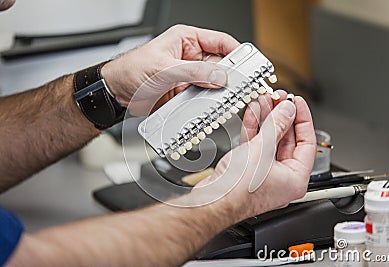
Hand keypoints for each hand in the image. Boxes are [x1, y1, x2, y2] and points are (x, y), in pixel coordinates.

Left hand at [101, 25, 239, 115]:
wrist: (116, 93)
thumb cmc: (130, 70)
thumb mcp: (163, 69)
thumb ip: (193, 72)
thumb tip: (219, 77)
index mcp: (186, 40)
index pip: (220, 42)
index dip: (237, 52)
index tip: (249, 64)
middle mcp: (190, 57)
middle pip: (220, 66)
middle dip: (229, 78)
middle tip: (238, 88)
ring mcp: (189, 76)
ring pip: (213, 84)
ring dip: (218, 94)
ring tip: (223, 101)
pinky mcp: (185, 92)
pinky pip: (202, 98)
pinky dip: (207, 104)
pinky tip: (209, 108)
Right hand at [194, 91, 315, 221]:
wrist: (212, 200)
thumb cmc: (238, 189)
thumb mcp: (262, 150)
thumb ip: (277, 126)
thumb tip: (287, 111)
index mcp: (296, 179)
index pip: (307, 142)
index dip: (303, 119)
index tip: (298, 103)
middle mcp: (283, 178)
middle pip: (287, 140)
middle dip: (281, 117)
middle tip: (279, 99)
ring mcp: (265, 174)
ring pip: (270, 141)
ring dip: (267, 120)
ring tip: (265, 101)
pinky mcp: (249, 170)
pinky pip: (256, 146)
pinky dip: (255, 130)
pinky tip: (253, 113)